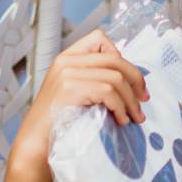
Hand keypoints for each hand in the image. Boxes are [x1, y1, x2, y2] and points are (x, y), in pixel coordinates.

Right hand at [9, 28, 149, 169]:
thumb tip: (132, 81)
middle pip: (114, 59)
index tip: (131, 80)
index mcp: (67, 58)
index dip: (121, 57)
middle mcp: (66, 61)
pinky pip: (108, 92)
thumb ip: (94, 79)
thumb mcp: (76, 93)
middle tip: (144, 100)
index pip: (100, 39)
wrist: (37, 142)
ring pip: (115, 78)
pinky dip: (121, 107)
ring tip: (133, 117)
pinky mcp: (70, 88)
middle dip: (136, 80)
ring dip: (130, 100)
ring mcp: (67, 73)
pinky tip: (121, 120)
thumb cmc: (59, 122)